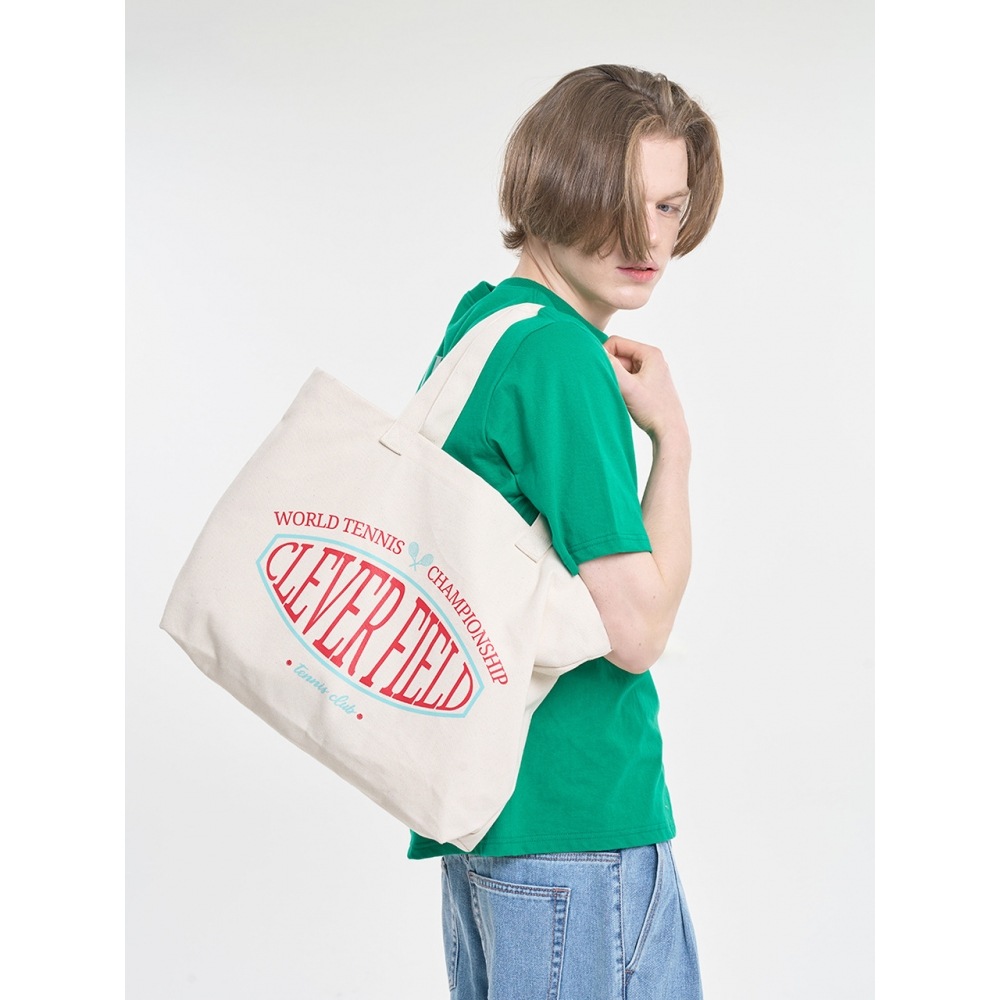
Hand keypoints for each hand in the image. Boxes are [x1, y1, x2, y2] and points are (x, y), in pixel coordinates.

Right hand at [603, 335, 689, 450]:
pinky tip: (625, 399)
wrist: (669, 432)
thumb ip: (611, 367)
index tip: (601, 373)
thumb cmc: (652, 410)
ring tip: (621, 395)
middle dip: (611, 369)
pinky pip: (628, 377)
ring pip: (623, 367)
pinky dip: (622, 385)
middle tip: (612, 386)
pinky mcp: (649, 383)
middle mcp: (653, 359)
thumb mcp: (627, 387)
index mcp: (651, 353)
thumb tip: (594, 352)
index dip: (604, 355)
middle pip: (620, 354)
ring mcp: (652, 371)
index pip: (616, 342)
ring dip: (616, 378)